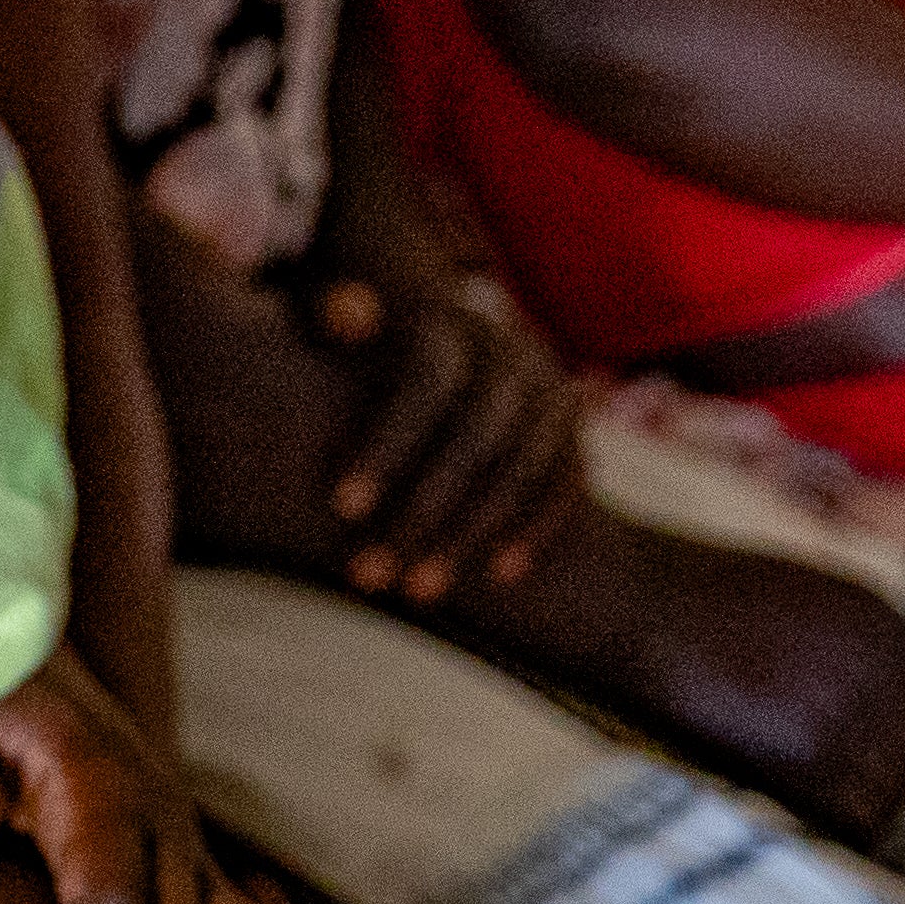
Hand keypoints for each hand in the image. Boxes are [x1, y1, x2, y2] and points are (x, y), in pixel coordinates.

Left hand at [308, 267, 600, 604]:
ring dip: (472, 534)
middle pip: (475, 438)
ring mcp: (548, 387)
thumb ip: (332, 312)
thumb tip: (351, 314)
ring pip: (521, 468)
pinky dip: (535, 529)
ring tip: (419, 591)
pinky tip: (497, 576)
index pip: (424, 388)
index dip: (387, 447)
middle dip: (423, 512)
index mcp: (449, 324)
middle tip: (367, 574)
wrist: (441, 325)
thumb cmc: (364, 335)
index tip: (341, 509)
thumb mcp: (339, 313)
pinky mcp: (572, 424)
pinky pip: (565, 482)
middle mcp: (508, 352)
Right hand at [443, 510, 904, 848]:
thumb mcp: (810, 591)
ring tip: (816, 792)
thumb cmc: (703, 592)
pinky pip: (859, 821)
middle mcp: (883, 669)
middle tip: (849, 777)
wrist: (633, 604)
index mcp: (886, 621)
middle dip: (899, 770)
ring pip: (897, 794)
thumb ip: (866, 638)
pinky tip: (800, 805)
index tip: (892, 742)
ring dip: (865, 801)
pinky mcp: (808, 762)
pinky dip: (840, 825)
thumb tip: (899, 694)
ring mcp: (849, 717)